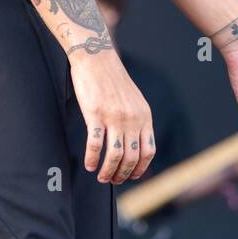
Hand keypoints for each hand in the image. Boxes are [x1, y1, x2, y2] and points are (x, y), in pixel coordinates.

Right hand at [69, 51, 155, 183]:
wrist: (97, 58)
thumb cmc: (113, 79)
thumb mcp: (134, 100)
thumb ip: (137, 120)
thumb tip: (135, 144)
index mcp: (144, 116)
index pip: (148, 152)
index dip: (140, 169)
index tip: (131, 177)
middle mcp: (132, 119)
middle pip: (131, 158)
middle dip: (122, 174)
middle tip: (113, 180)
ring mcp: (114, 118)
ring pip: (115, 156)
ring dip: (108, 172)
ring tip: (101, 177)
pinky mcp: (95, 115)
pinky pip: (95, 145)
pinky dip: (92, 159)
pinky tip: (89, 165)